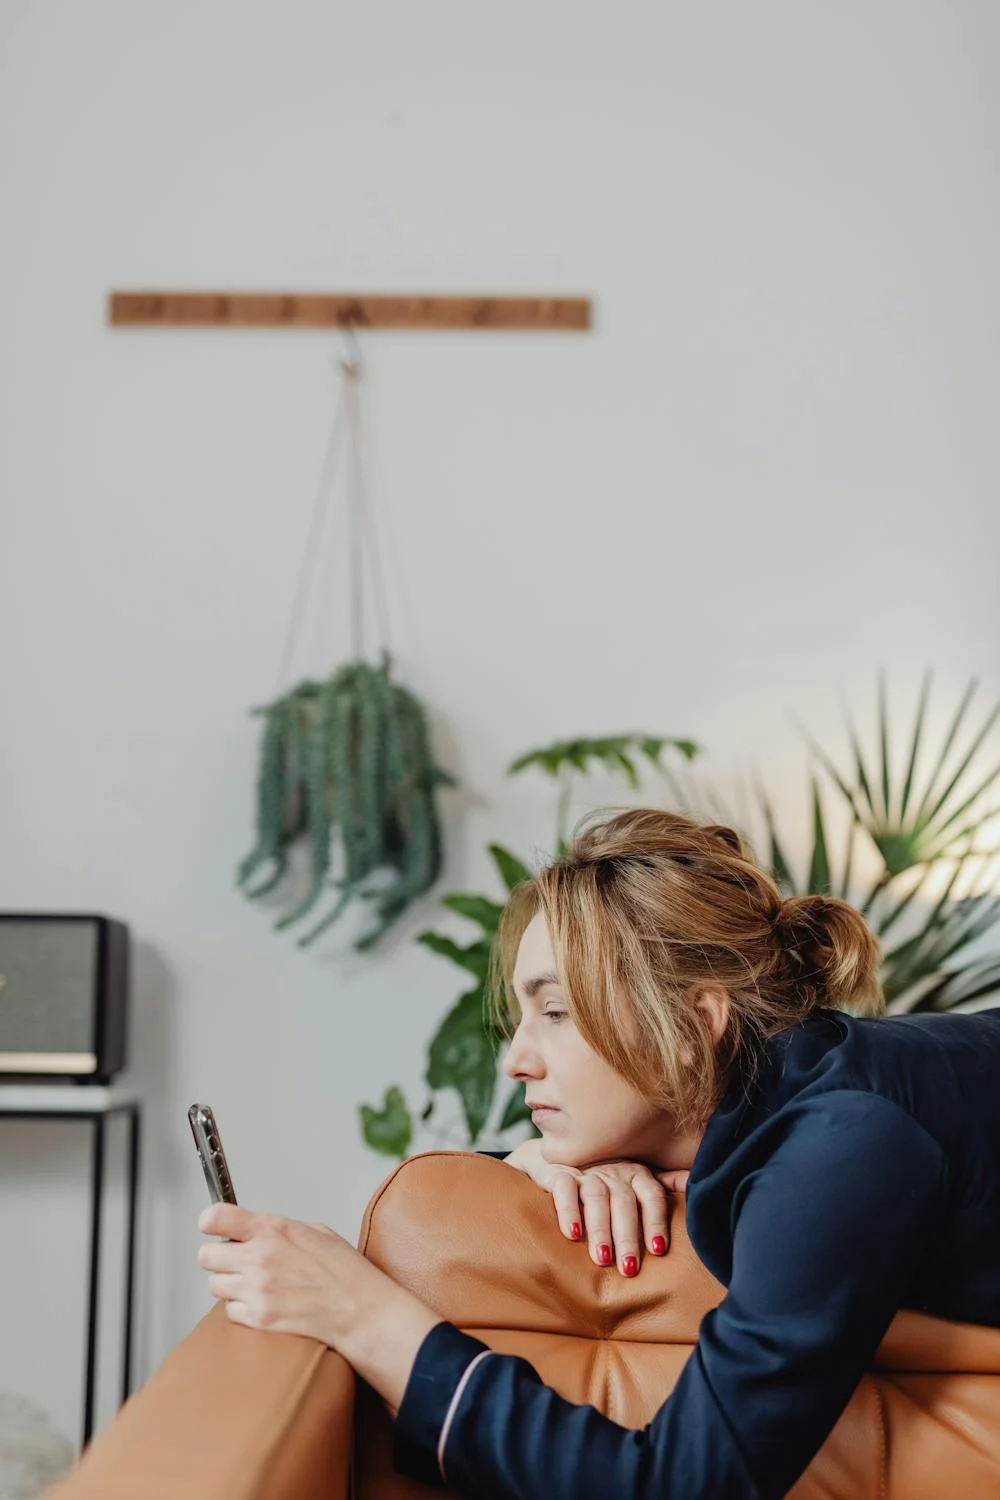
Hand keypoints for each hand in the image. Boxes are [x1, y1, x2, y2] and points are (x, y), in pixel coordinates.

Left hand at [197, 1203, 441, 1409]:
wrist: (358, 1308)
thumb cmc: (343, 1269)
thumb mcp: (313, 1230)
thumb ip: (276, 1228)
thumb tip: (250, 1231)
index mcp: (272, 1229)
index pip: (217, 1217)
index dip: (210, 1221)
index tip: (211, 1225)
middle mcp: (259, 1257)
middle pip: (206, 1256)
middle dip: (219, 1257)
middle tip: (236, 1261)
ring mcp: (257, 1290)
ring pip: (214, 1285)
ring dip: (229, 1284)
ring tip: (254, 1284)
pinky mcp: (259, 1318)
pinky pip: (229, 1311)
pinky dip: (241, 1308)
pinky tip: (263, 1303)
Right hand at [505, 1139, 689, 1275]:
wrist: (561, 1159)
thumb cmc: (607, 1179)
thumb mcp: (637, 1181)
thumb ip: (666, 1184)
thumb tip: (696, 1185)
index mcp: (637, 1174)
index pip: (652, 1195)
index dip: (656, 1221)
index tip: (657, 1250)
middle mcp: (615, 1171)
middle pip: (624, 1202)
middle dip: (627, 1236)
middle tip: (629, 1269)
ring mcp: (587, 1171)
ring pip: (596, 1196)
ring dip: (600, 1228)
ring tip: (602, 1258)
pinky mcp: (559, 1173)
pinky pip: (564, 1188)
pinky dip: (569, 1210)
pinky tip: (572, 1234)